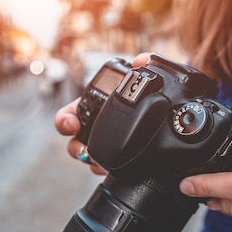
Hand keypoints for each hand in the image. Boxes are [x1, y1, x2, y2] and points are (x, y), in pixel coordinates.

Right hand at [53, 52, 151, 174]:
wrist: (166, 110)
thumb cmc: (148, 91)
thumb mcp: (146, 75)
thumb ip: (145, 63)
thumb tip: (141, 61)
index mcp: (96, 105)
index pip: (70, 114)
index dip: (65, 120)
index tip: (71, 125)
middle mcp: (96, 126)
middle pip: (74, 142)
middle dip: (75, 148)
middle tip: (83, 151)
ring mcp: (106, 144)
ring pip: (89, 158)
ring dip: (92, 162)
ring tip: (100, 164)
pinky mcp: (119, 159)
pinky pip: (107, 169)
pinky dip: (108, 170)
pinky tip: (116, 171)